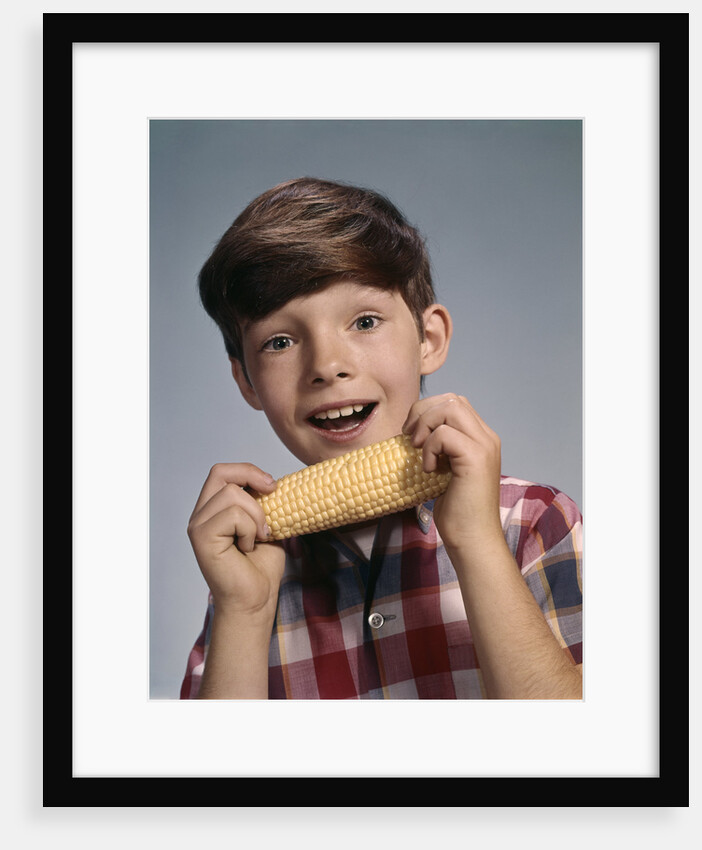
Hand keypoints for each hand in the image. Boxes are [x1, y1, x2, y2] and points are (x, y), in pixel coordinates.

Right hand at [187, 463, 284, 618]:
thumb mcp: (268, 524)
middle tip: (272, 495)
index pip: (222, 472)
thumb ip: (264, 502)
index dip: (248, 470)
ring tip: (258, 537)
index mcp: (212, 509)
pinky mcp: (201, 537)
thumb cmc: (260, 567)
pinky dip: (249, 529)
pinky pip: (233, 515)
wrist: (256, 599)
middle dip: (252, 480)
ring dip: (256, 515)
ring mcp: (198, 525)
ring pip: (232, 494)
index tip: (272, 485)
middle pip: (221, 473)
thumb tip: (275, 481)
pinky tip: (247, 547)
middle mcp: (200, 515)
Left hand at [402, 393, 503, 552]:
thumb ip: (439, 448)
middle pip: (451, 399)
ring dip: (425, 425)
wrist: (472, 539)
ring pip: (450, 408)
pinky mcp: (476, 458)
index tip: (411, 435)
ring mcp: (484, 446)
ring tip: (419, 451)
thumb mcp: (445, 471)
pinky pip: (444, 434)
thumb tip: (411, 432)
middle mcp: (487, 437)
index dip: (427, 411)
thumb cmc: (457, 511)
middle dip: (422, 412)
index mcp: (481, 438)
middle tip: (410, 440)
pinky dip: (429, 448)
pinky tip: (429, 471)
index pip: (454, 402)